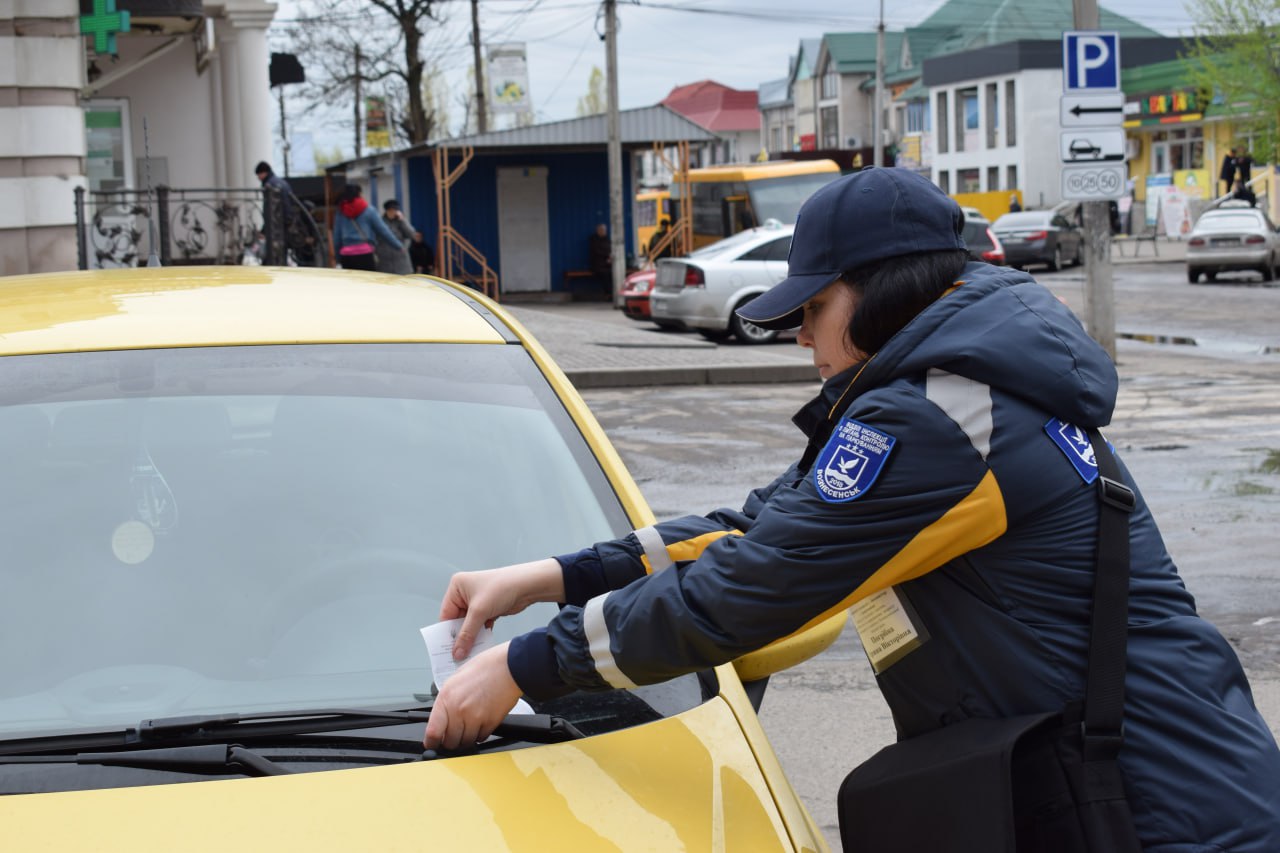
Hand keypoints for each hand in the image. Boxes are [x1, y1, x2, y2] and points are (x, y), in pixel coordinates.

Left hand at [423, 643, 521, 749]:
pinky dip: (480, 733)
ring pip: (466, 741)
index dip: (432, 742)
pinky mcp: (490, 722)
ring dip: (467, 737)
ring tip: (471, 724)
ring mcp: (475, 718)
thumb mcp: (456, 680)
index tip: (433, 743)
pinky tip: (482, 721)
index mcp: (446, 698)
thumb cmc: (485, 667)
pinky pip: (481, 737)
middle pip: (450, 741)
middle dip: (451, 740)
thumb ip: (447, 700)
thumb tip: (442, 716)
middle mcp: (458, 710)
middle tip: (455, 733)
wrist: (509, 666)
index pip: (433, 732)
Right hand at [440, 559, 564, 659]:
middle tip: (457, 655)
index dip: (446, 633)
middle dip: (460, 637)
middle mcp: (465, 593)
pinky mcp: (487, 609)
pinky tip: (481, 645)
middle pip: (457, 621)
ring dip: (471, 637)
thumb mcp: (479, 612)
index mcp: (457, 587)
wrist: (527, 585)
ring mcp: (477, 602)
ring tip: (468, 653)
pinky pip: (479, 625)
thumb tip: (457, 652)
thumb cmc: (502, 587)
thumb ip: (467, 634)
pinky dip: (480, 634)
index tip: (445, 650)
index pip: (446, 614)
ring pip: (469, 625)